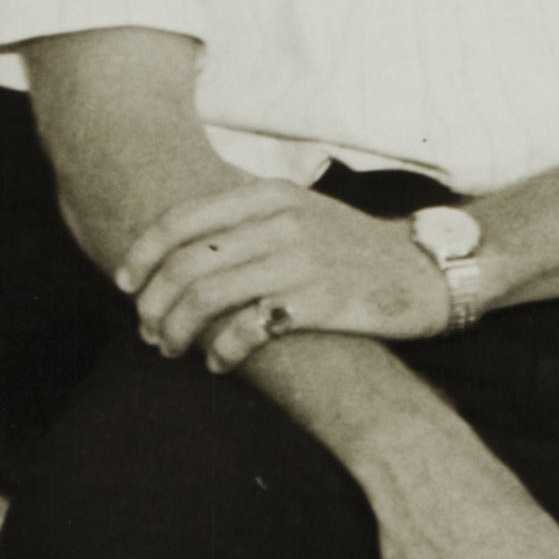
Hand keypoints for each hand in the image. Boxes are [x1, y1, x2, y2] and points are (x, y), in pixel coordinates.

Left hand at [122, 179, 448, 368]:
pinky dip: (221, 350)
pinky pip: (246, 328)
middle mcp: (281, 222)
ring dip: (176, 329)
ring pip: (205, 297)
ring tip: (172, 348)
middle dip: (152, 303)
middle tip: (147, 330)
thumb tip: (180, 248)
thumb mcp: (304, 213)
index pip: (179, 220)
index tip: (125, 284)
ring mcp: (301, 261)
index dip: (140, 255)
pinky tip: (219, 362)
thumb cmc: (359, 250)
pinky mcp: (321, 301)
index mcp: (270, 195)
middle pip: (185, 263)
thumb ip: (248, 219)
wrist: (432, 271)